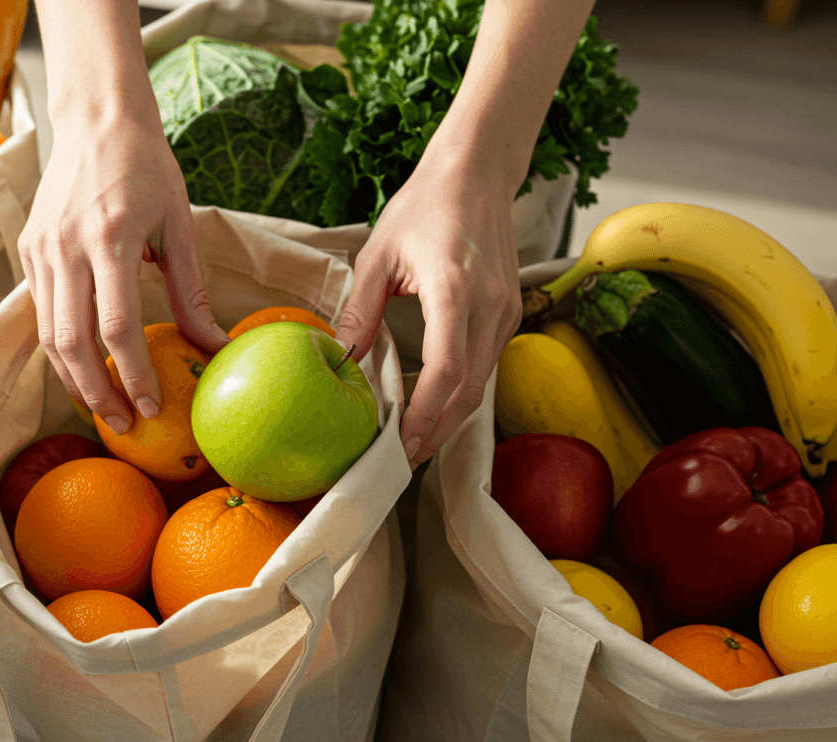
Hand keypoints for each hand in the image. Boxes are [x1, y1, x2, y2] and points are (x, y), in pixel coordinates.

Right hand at [18, 112, 229, 434]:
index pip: (116, 326)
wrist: (96, 119)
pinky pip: (40, 313)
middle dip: (98, 393)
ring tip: (103, 407)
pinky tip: (84, 369)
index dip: (133, 375)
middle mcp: (66, 247)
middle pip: (72, 342)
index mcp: (110, 239)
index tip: (152, 408)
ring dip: (73, 380)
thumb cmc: (147, 167)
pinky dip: (60, 349)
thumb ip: (191, 290)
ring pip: (47, 336)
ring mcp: (40, 250)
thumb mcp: (180, 224)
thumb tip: (215, 347)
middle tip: (124, 424)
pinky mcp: (29, 250)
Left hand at [335, 149, 522, 468]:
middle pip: (469, 390)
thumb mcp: (377, 255)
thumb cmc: (424, 206)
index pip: (447, 369)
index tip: (401, 442)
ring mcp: (507, 310)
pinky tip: (434, 405)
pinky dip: (461, 390)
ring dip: (449, 416)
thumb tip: (340, 359)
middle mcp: (490, 305)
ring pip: (482, 383)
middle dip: (437, 430)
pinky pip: (487, 363)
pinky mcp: (510, 311)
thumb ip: (359, 310)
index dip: (426, 413)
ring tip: (413, 441)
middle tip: (401, 458)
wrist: (476, 173)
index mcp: (455, 290)